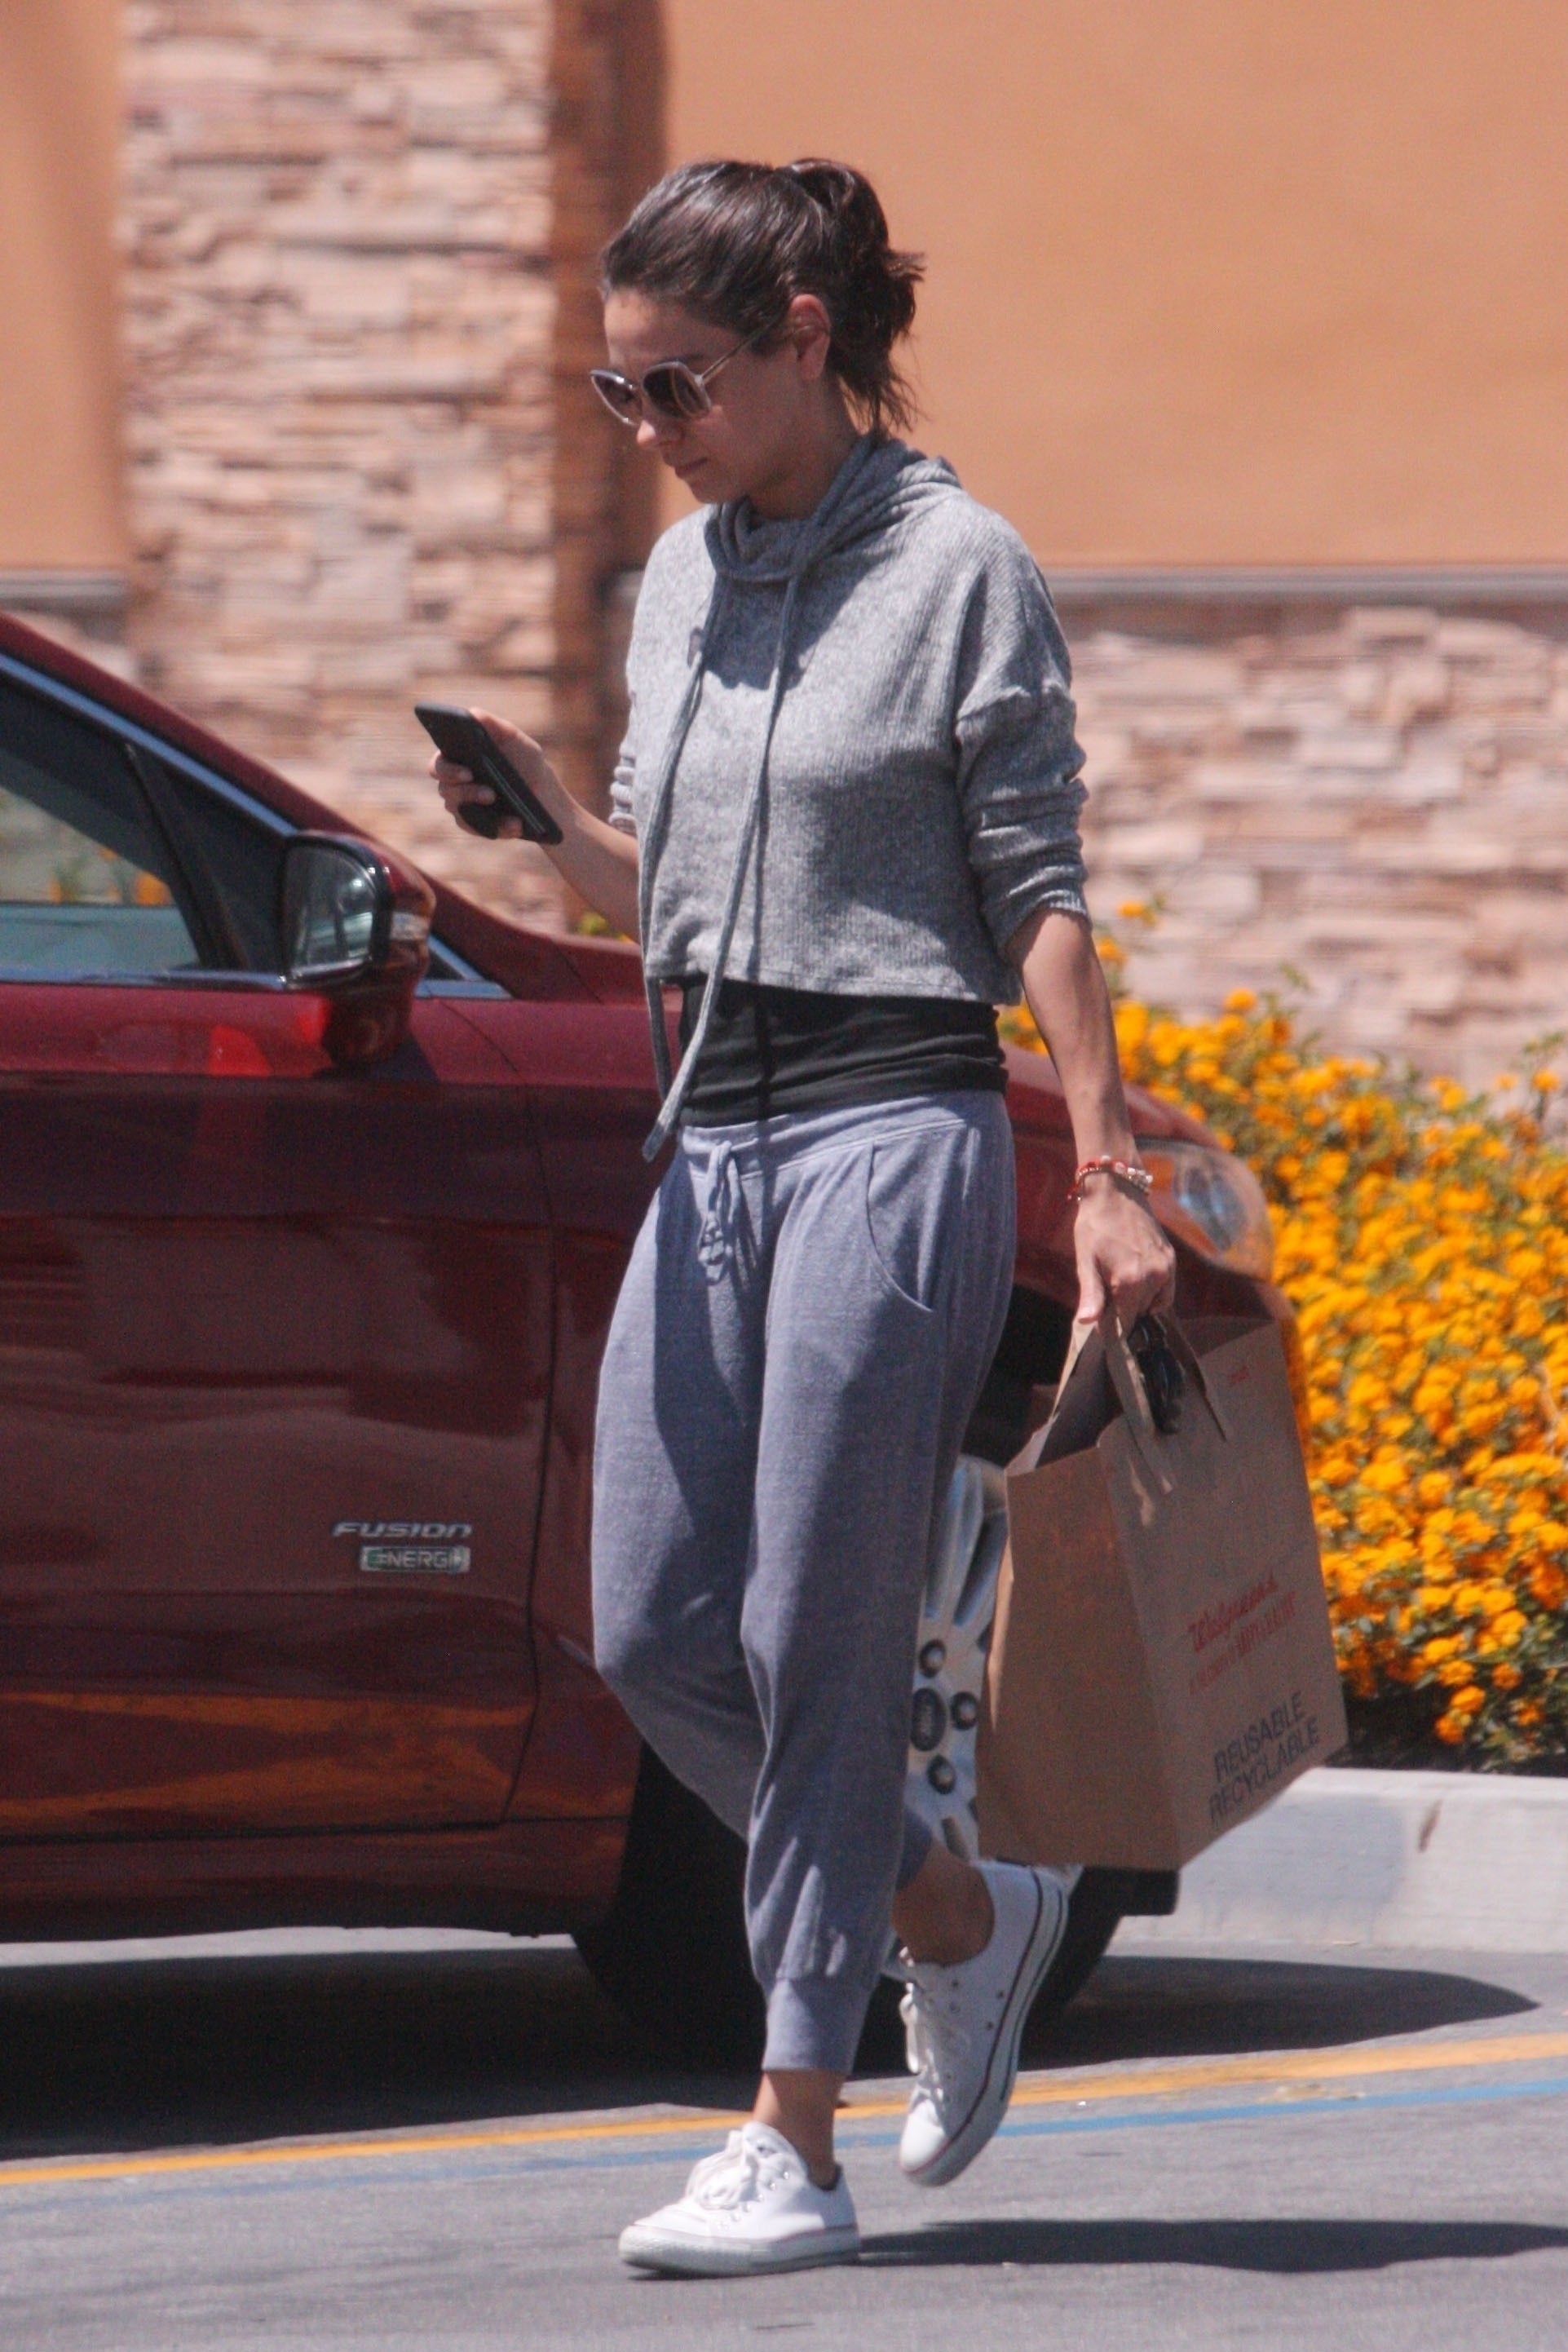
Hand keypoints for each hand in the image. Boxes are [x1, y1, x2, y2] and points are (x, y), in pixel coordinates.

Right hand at [428, 707, 564, 841]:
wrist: (543, 790)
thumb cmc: (523, 759)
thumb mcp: (513, 739)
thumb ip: (493, 725)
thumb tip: (471, 713)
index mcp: (457, 760)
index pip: (438, 764)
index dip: (447, 769)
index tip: (466, 770)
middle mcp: (454, 785)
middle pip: (444, 790)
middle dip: (464, 791)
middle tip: (487, 791)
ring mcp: (464, 807)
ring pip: (458, 810)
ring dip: (479, 805)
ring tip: (498, 800)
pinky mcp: (477, 826)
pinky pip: (480, 830)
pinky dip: (499, 827)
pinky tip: (516, 824)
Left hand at [1073, 1178, 1176, 1330]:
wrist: (1116, 1192)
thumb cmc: (1094, 1226)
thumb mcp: (1085, 1260)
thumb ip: (1091, 1294)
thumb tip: (1086, 1322)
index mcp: (1130, 1281)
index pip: (1125, 1322)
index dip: (1111, 1325)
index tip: (1100, 1320)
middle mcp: (1154, 1278)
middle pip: (1139, 1314)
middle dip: (1123, 1310)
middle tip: (1106, 1292)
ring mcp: (1166, 1268)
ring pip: (1154, 1304)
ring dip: (1139, 1302)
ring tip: (1120, 1282)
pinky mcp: (1171, 1260)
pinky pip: (1166, 1291)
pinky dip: (1154, 1293)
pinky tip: (1137, 1280)